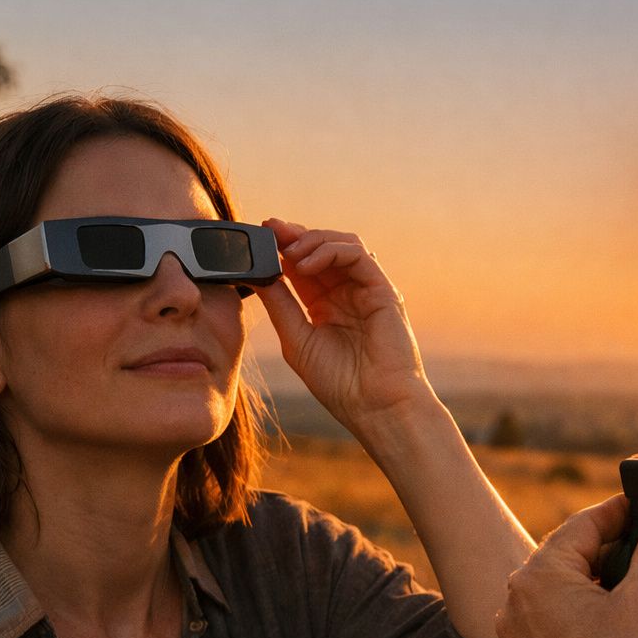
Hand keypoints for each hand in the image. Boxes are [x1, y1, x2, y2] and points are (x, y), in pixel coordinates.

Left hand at [257, 219, 433, 434]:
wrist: (376, 408)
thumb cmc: (341, 384)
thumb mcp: (297, 339)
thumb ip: (280, 304)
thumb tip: (255, 273)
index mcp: (326, 306)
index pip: (302, 266)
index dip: (281, 247)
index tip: (258, 237)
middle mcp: (347, 294)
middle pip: (321, 248)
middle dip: (293, 235)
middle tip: (269, 230)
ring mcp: (367, 290)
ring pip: (341, 244)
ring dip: (312, 240)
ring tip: (289, 253)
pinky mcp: (383, 290)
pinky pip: (357, 254)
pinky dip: (331, 251)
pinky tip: (307, 264)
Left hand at [496, 497, 637, 637]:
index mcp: (538, 578)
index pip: (582, 525)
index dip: (618, 511)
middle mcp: (516, 606)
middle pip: (568, 559)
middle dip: (608, 551)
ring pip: (561, 596)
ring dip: (596, 587)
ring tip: (637, 588)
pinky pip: (556, 630)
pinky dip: (584, 621)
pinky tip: (615, 632)